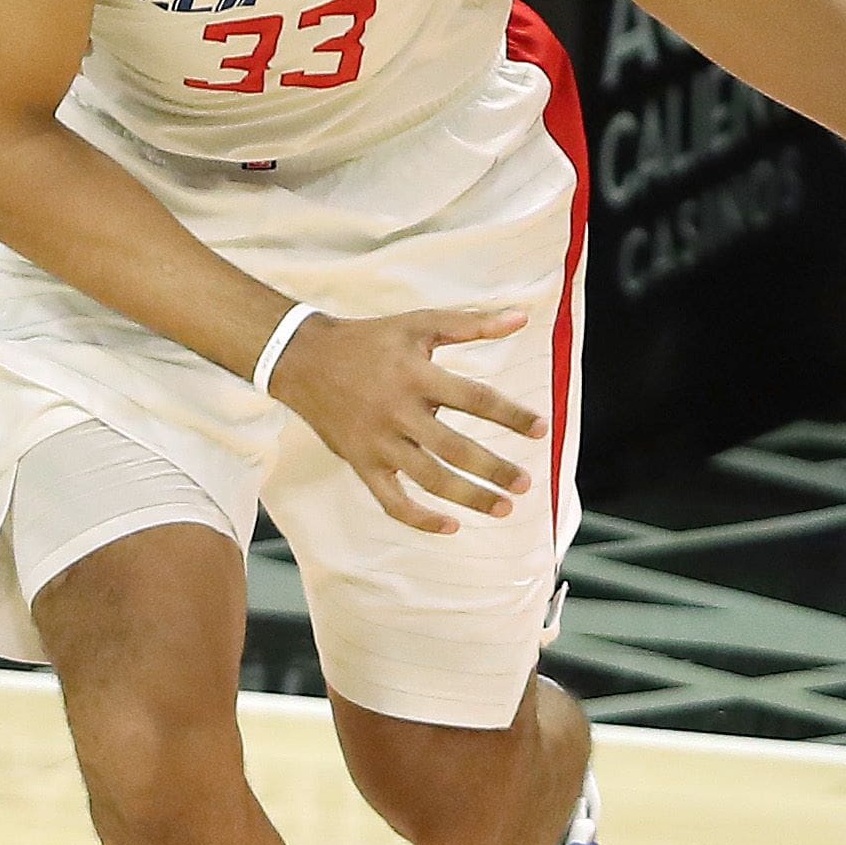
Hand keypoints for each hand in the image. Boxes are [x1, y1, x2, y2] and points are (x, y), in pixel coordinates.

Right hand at [268, 307, 545, 537]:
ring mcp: (378, 442)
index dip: (511, 415)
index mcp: (415, 375)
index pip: (474, 399)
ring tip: (503, 509)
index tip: (541, 430)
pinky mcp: (361, 463)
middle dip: (494, 469)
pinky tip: (451, 526)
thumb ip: (471, 324)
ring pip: (429, 480)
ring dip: (469, 497)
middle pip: (454, 448)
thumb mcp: (418, 323)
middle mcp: (397, 411)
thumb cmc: (369, 340)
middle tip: (525, 484)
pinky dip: (420, 519)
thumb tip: (522, 318)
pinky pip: (391, 501)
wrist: (304, 360)